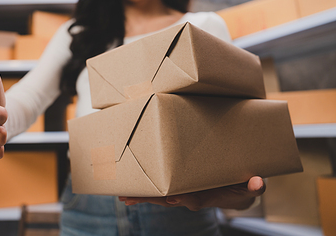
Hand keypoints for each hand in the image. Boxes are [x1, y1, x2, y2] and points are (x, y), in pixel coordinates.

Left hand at [118, 176, 264, 210]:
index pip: (191, 198)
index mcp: (205, 197)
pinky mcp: (178, 190)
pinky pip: (159, 192)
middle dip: (149, 198)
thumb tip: (259, 183)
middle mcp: (190, 198)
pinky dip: (145, 192)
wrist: (236, 192)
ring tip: (123, 196)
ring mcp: (182, 195)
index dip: (180, 197)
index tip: (168, 196)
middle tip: (129, 198)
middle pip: (167, 199)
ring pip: (159, 197)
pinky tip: (129, 192)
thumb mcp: (250, 187)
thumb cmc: (241, 187)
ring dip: (142, 196)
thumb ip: (254, 186)